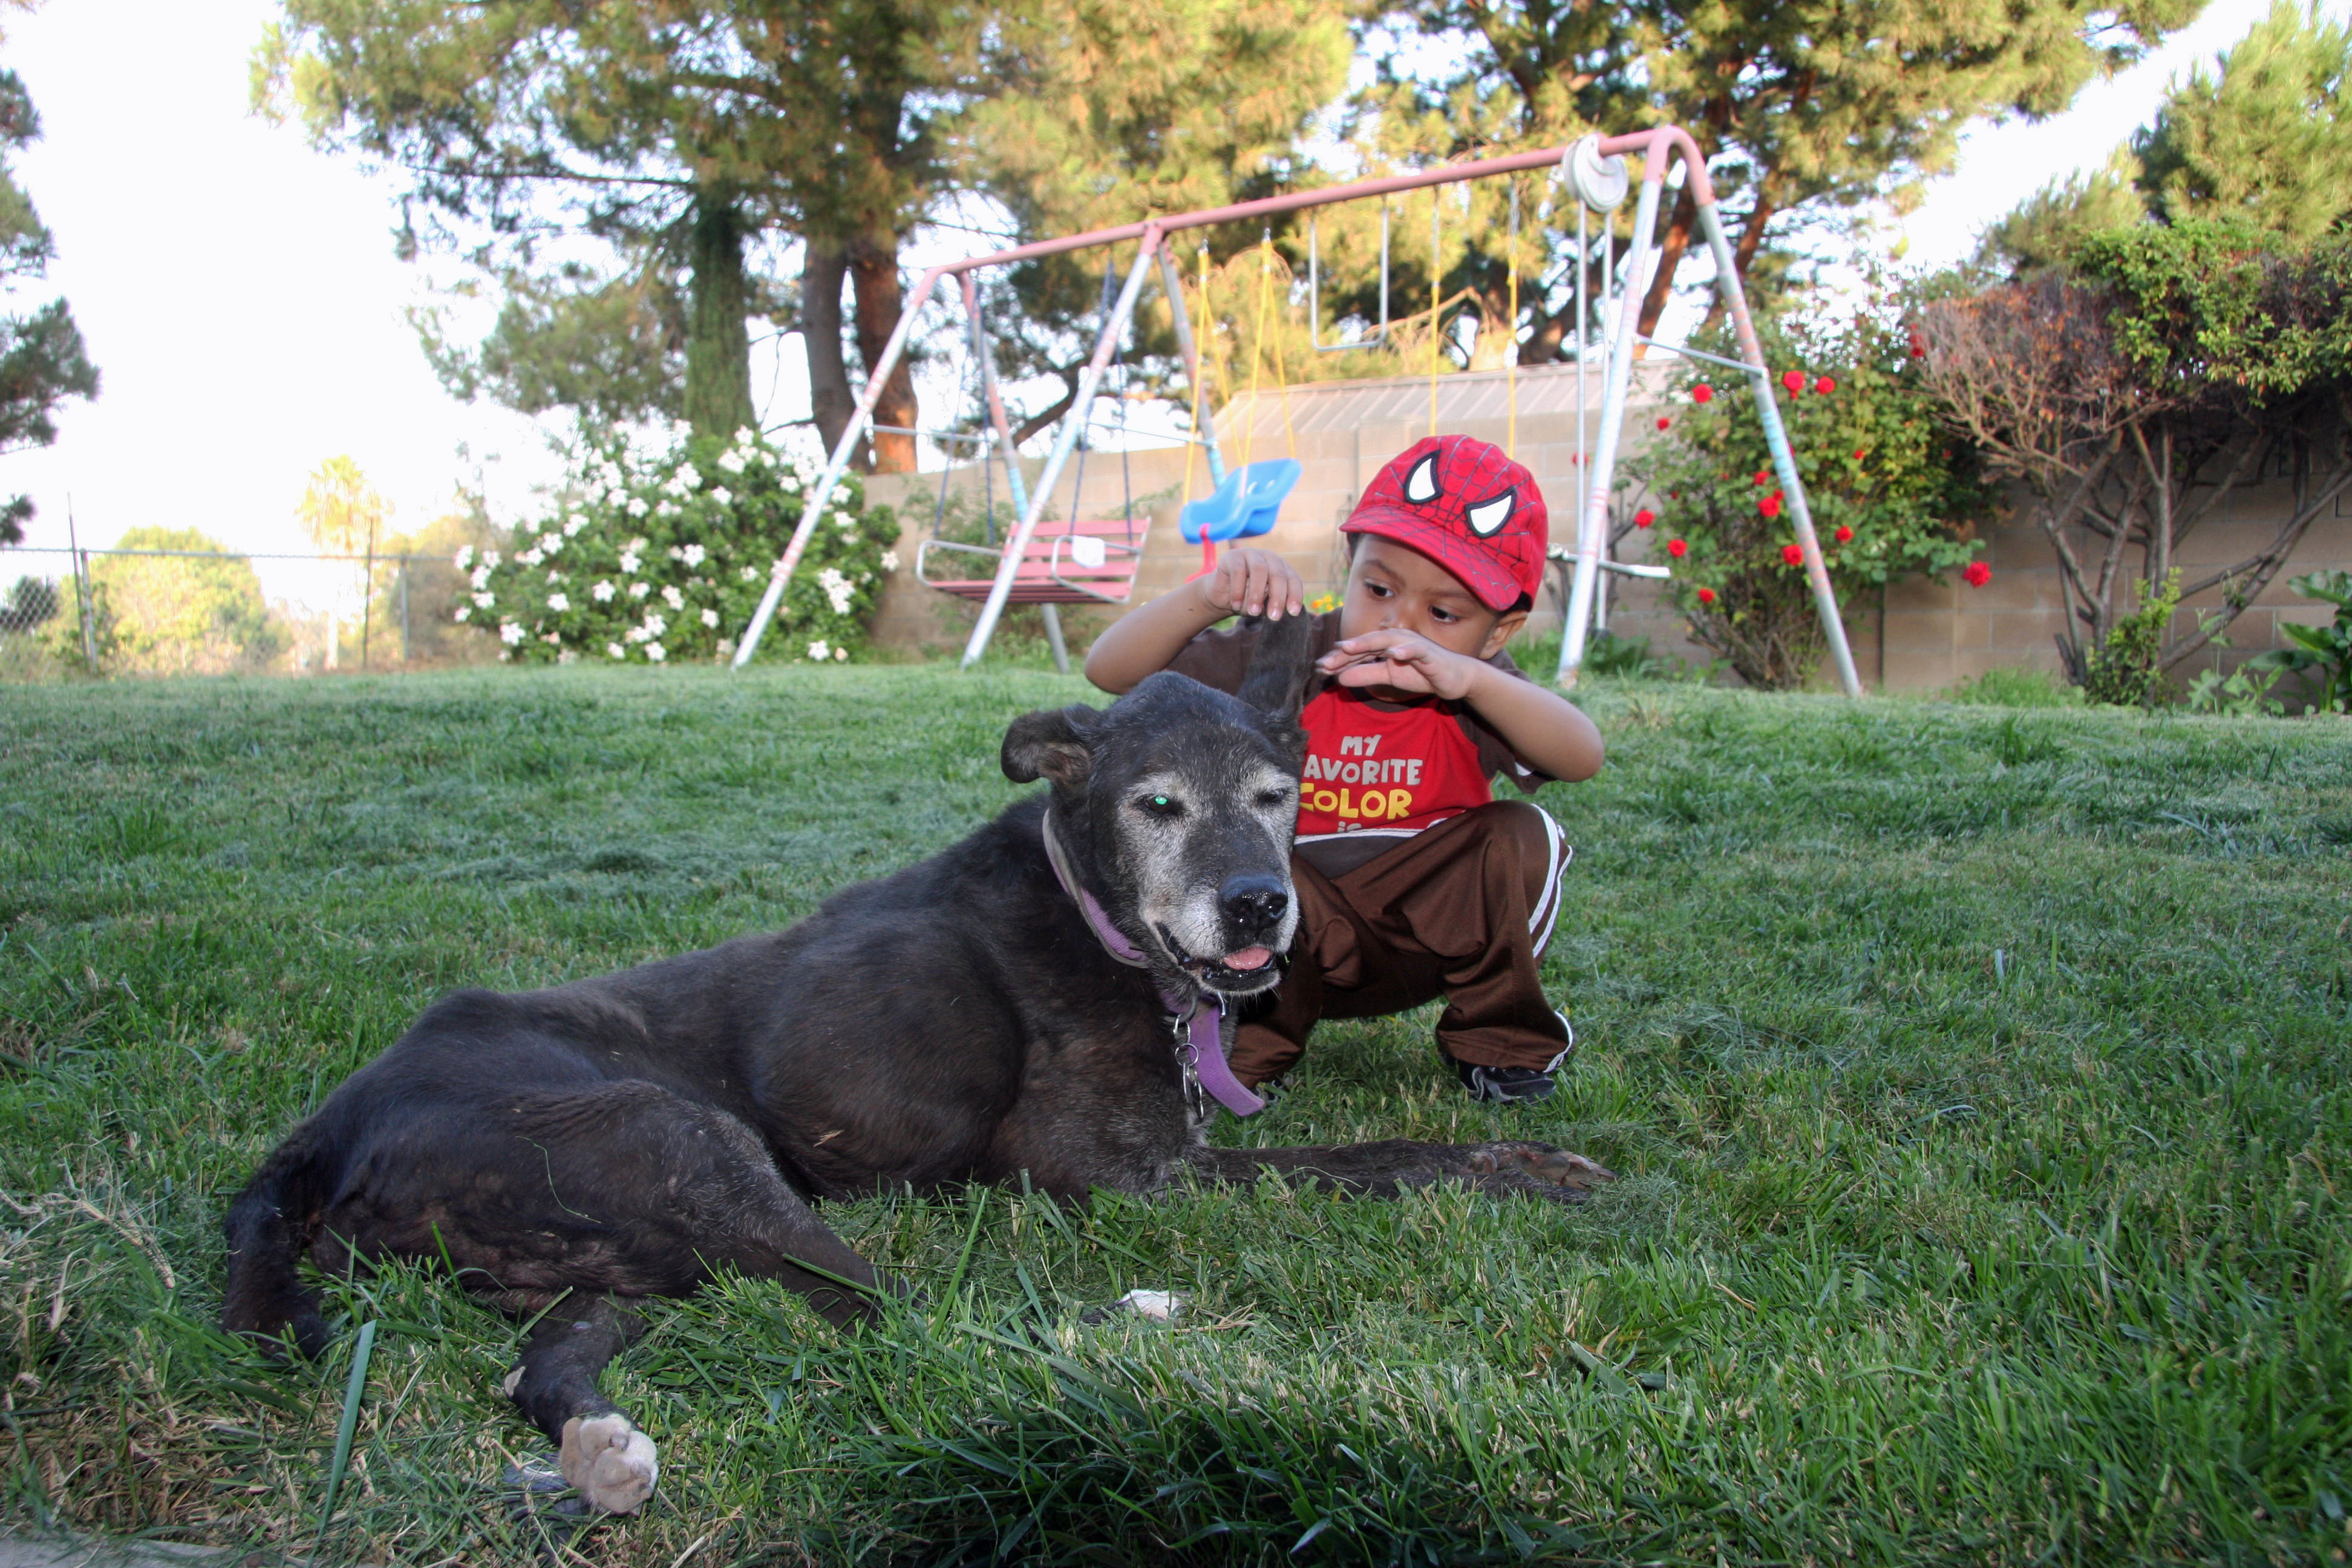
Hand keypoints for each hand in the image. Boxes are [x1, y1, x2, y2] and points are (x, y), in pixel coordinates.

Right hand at [1198, 548, 1304, 620]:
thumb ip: (1272, 602)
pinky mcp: (1233, 556)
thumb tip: (1280, 607)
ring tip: (1253, 612)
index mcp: (1282, 568)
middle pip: (1278, 574)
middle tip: (1274, 617)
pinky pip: (1238, 571)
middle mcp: (1269, 558)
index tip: (1293, 613)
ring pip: (1259, 570)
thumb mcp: (1263, 605)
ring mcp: (1251, 554)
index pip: (1292, 579)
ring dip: (1257, 594)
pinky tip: (1236, 604)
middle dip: (1277, 597)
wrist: (1221, 596)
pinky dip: (1238, 591)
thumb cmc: (1247, 600)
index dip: (1294, 595)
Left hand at [1317, 630, 1487, 700]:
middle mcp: (1395, 639)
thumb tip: (1339, 679)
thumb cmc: (1422, 673)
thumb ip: (1366, 675)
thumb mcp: (1389, 677)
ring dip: (1366, 643)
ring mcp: (1412, 643)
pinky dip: (1405, 650)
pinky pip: (1416, 650)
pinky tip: (1394, 653)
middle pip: (1366, 643)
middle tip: (1324, 662)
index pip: (1358, 651)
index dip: (1338, 660)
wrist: (1454, 678)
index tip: (1319, 669)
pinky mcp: (1429, 653)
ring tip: (1347, 648)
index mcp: (1385, 644)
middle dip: (1344, 652)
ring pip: (1387, 641)